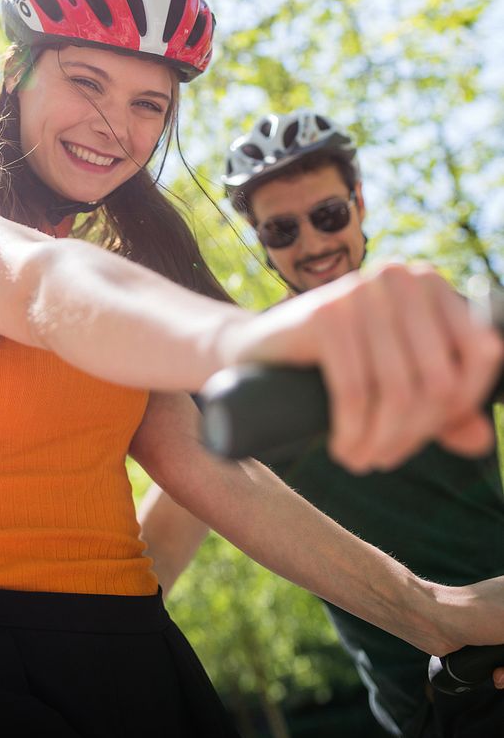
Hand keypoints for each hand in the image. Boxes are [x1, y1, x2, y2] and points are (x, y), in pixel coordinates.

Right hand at [244, 262, 502, 471]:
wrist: (256, 349)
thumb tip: (483, 441)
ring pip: (397, 390)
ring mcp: (360, 291)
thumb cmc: (334, 364)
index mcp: (430, 283)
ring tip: (361, 460)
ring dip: (381, 442)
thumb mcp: (395, 380)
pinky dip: (352, 432)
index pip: (478, 353)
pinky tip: (344, 449)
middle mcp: (400, 277)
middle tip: (383, 456)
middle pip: (437, 379)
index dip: (461, 406)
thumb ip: (443, 407)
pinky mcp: (324, 315)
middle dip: (413, 433)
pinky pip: (355, 391)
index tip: (426, 435)